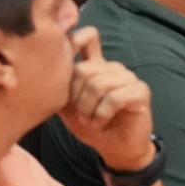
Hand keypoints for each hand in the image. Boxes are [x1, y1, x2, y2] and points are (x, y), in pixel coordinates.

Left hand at [60, 27, 156, 171]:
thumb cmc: (92, 126)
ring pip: (99, 83)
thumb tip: (43, 69)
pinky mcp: (140, 91)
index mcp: (95, 67)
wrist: (116, 148)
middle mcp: (112, 68)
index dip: (76, 39)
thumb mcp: (68, 106)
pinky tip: (100, 122)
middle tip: (79, 115)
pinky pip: (115, 97)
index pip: (88, 38)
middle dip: (77, 97)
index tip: (64, 53)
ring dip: (88, 108)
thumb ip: (61, 86)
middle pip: (86, 69)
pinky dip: (102, 113)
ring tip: (89, 121)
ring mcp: (129, 78)